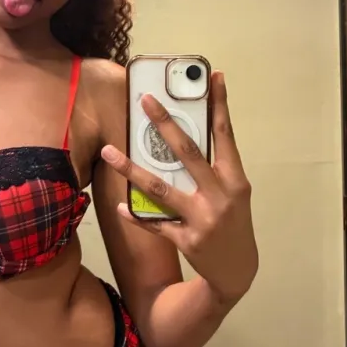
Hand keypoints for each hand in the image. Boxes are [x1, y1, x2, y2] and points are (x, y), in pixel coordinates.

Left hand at [101, 72, 257, 303]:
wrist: (238, 271)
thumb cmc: (233, 221)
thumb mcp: (234, 193)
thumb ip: (215, 168)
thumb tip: (184, 136)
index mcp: (235, 179)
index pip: (225, 134)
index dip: (219, 104)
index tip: (212, 76)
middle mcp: (220, 196)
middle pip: (188, 153)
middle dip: (165, 123)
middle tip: (145, 100)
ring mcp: (202, 219)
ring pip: (160, 188)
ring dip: (131, 168)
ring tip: (108, 151)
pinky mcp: (186, 240)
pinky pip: (154, 223)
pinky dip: (135, 215)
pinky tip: (119, 204)